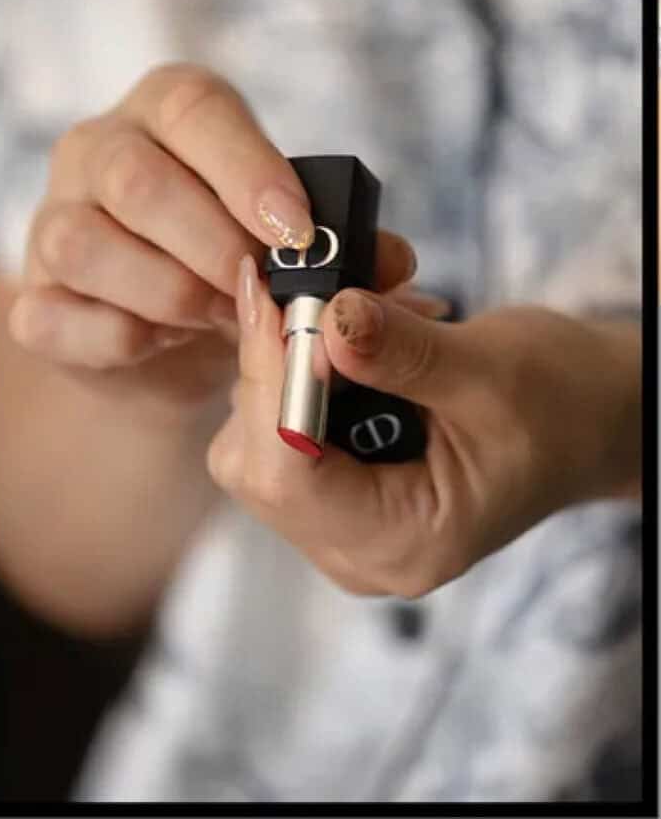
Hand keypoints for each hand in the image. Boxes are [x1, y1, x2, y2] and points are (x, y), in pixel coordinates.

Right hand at [7, 63, 416, 415]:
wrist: (170, 338)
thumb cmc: (237, 266)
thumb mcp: (294, 244)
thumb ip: (347, 246)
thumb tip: (396, 263)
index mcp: (169, 114)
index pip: (195, 111)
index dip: (248, 169)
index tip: (298, 231)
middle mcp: (100, 151)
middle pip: (137, 179)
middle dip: (212, 246)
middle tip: (262, 292)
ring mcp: (55, 220)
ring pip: (85, 244)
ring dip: (168, 294)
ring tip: (219, 319)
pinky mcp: (35, 296)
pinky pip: (55, 316)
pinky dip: (117, 340)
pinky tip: (161, 343)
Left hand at [208, 259, 639, 596]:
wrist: (587, 419)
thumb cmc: (561, 405)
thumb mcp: (490, 370)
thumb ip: (402, 352)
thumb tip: (325, 319)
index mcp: (405, 541)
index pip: (288, 476)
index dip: (270, 382)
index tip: (278, 301)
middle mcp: (360, 548)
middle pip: (257, 459)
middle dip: (275, 365)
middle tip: (317, 295)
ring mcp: (345, 523)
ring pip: (257, 439)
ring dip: (291, 361)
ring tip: (364, 317)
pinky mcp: (339, 489)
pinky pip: (282, 427)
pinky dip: (304, 371)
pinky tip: (357, 339)